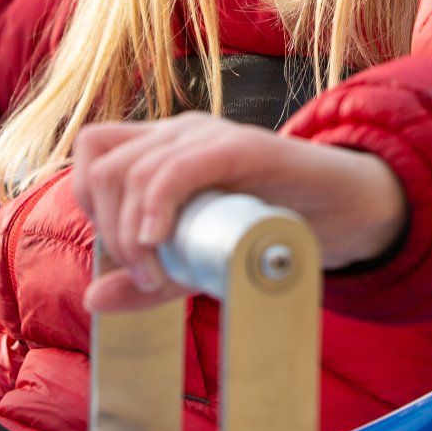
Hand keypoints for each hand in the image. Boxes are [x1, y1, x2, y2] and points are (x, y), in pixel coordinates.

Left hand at [71, 111, 406, 313]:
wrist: (342, 213)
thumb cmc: (267, 229)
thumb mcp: (196, 262)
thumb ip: (147, 281)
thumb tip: (94, 297)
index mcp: (162, 148)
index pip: (95, 152)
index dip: (89, 201)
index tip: (120, 252)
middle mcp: (179, 133)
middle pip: (106, 165)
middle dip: (111, 230)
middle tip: (147, 275)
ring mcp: (211, 135)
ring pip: (135, 168)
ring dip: (134, 231)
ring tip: (162, 273)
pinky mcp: (244, 147)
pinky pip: (182, 166)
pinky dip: (158, 205)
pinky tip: (160, 241)